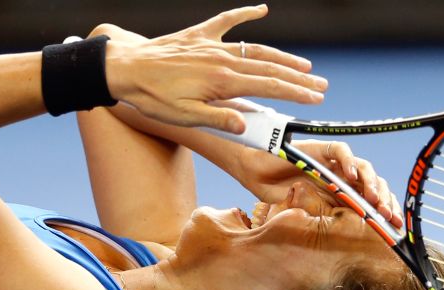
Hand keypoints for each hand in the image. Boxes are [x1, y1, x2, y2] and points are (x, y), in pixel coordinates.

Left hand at [97, 5, 327, 132]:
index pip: (268, 87)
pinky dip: (244, 13)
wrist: (124, 70)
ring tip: (304, 66)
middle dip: (298, 78)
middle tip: (320, 86)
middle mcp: (221, 59)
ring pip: (255, 49)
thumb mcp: (184, 117)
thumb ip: (218, 118)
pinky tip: (261, 9)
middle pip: (269, 68)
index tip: (315, 98)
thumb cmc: (152, 98)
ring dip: (282, 57)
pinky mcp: (197, 36)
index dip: (294, 93)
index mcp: (221, 81)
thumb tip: (245, 124)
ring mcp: (210, 45)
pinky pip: (226, 21)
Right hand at [237, 139, 403, 227]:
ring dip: (371, 183)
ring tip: (373, 199)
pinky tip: (351, 175)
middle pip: (372, 183)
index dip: (383, 211)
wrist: (249, 167)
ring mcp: (331, 162)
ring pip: (362, 167)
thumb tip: (350, 226)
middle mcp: (339, 175)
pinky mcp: (319, 148)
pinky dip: (348, 160)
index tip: (394, 227)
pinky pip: (340, 150)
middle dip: (384, 200)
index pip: (368, 200)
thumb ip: (323, 213)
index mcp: (338, 192)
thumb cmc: (271, 188)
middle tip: (388, 216)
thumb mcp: (301, 209)